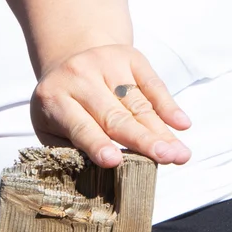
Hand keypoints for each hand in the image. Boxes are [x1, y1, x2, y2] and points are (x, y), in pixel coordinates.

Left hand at [31, 44, 190, 167]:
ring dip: (162, 131)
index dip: (97, 144)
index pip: (79, 126)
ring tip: (180, 154)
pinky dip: (168, 105)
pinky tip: (181, 124)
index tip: (114, 161)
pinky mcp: (130, 57)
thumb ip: (69, 148)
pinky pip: (153, 84)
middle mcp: (79, 77)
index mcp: (53, 99)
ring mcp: (106, 64)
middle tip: (166, 159)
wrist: (69, 58)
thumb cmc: (61, 106)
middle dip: (143, 140)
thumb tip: (99, 173)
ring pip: (138, 104)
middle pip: (115, 116)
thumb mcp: (49, 126)